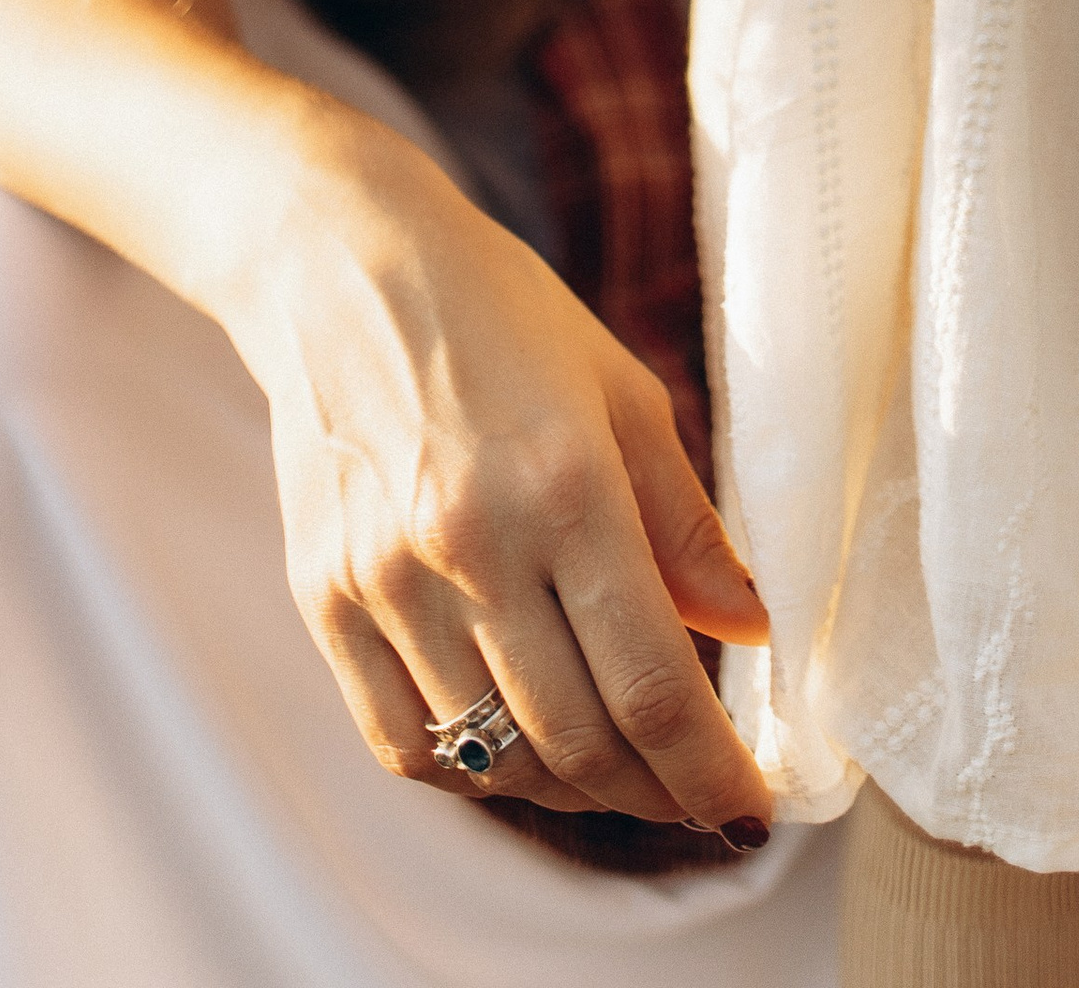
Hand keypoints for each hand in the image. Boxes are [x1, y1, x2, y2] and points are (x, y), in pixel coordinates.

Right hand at [239, 126, 771, 832]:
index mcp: (566, 486)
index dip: (709, 771)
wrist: (346, 268)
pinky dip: (471, 770)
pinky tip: (519, 748)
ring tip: (621, 770)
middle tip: (697, 795)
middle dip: (655, 792)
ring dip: (573, 789)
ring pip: (491, 758)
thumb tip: (754, 631)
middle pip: (578, 740)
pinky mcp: (323, 601)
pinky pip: (404, 741)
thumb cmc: (504, 316)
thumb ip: (686, 526)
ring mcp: (384, 582)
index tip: (752, 811)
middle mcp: (470, 546)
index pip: (651, 683)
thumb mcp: (625, 394)